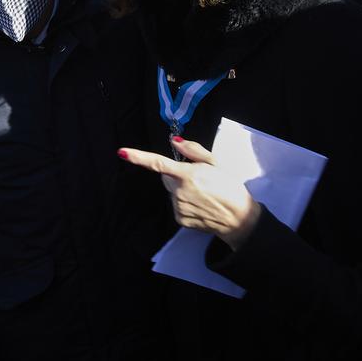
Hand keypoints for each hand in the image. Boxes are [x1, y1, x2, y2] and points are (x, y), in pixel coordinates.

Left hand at [118, 137, 259, 247]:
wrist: (239, 218)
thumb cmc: (229, 187)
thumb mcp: (216, 163)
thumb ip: (193, 150)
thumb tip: (174, 141)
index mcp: (188, 174)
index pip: (158, 163)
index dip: (138, 157)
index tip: (122, 152)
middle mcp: (179, 191)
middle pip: (166, 178)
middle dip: (177, 175)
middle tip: (198, 179)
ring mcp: (178, 207)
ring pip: (172, 192)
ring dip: (182, 190)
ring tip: (203, 194)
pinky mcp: (179, 219)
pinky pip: (176, 206)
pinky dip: (185, 204)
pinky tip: (200, 205)